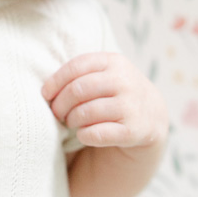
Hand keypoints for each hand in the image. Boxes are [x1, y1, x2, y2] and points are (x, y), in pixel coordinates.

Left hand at [42, 52, 167, 149]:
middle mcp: (124, 80)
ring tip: (70, 122)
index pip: (76, 67)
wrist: (151, 115)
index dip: (55, 81)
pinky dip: (84, 135)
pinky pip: (98, 133)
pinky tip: (84, 134)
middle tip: (57, 113)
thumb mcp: (103, 74)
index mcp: (113, 61)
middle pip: (78, 90)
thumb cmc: (113, 92)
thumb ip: (79, 74)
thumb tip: (46, 90)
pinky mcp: (135, 130)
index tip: (46, 94)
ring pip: (86, 112)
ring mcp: (131, 105)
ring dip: (71, 120)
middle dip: (60, 104)